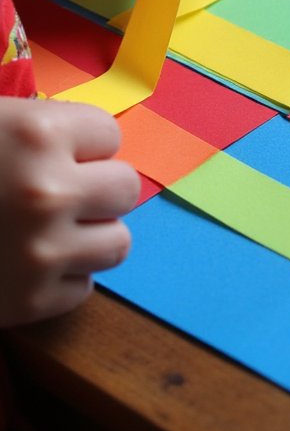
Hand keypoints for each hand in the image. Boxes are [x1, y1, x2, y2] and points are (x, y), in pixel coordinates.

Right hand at [0, 97, 138, 325]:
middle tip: (59, 193)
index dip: (81, 144)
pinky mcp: (32, 303)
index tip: (54, 153)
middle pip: (125, 188)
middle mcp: (50, 191)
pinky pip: (83, 288)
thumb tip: (88, 142)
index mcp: (37, 132)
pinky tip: (24, 265)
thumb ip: (36, 128)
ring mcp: (43, 251)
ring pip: (117, 242)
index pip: (110, 135)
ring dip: (88, 236)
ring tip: (48, 231)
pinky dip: (60, 279)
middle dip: (95, 189)